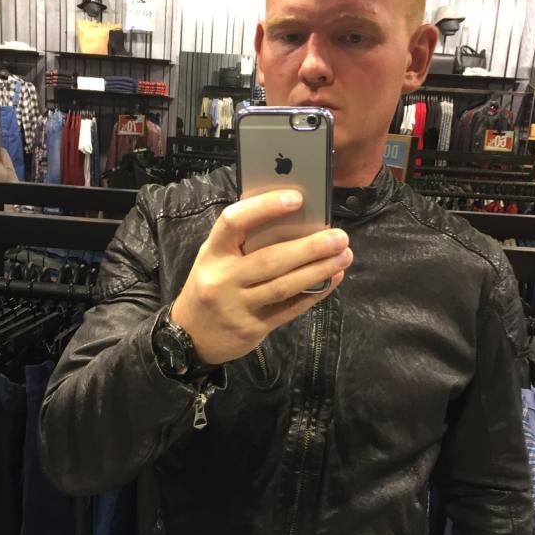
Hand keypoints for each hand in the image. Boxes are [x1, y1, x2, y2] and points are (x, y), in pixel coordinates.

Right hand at [171, 190, 351, 364]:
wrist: (190, 336)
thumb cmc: (211, 286)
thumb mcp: (216, 259)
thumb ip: (244, 242)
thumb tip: (293, 220)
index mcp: (212, 253)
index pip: (234, 221)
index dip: (265, 207)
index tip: (297, 198)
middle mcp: (222, 279)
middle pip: (271, 259)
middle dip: (310, 247)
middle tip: (340, 236)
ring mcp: (236, 306)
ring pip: (284, 286)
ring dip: (319, 270)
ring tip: (344, 256)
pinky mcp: (252, 328)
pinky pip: (288, 309)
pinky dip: (314, 294)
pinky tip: (331, 280)